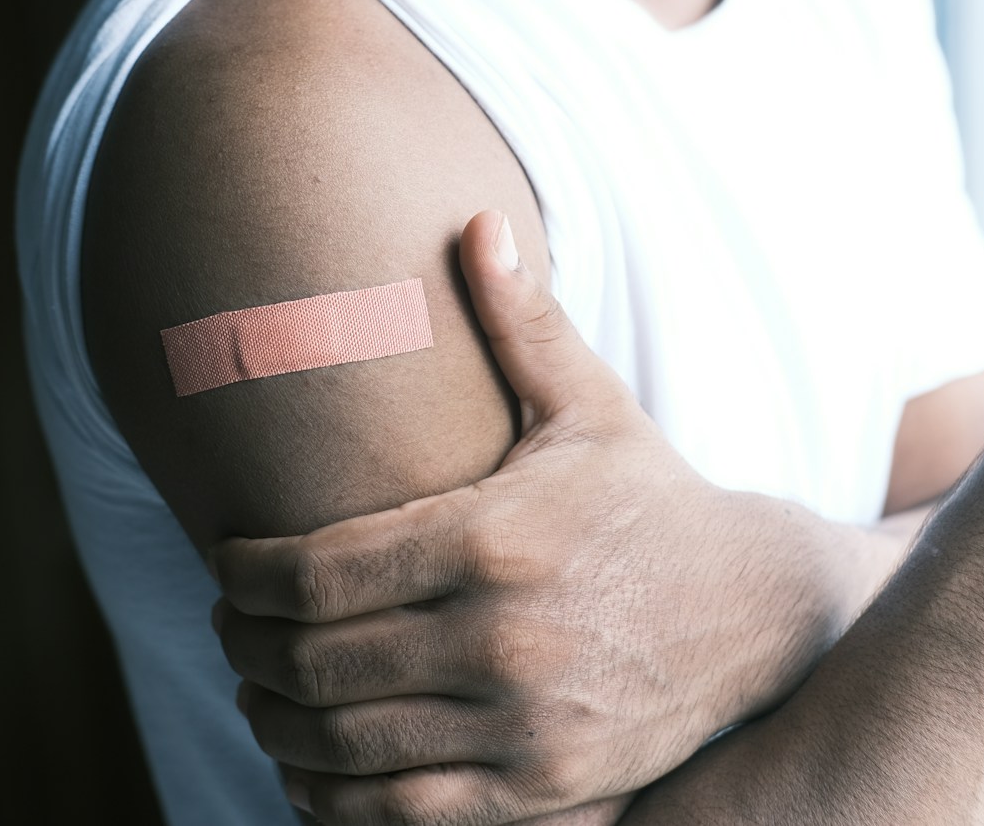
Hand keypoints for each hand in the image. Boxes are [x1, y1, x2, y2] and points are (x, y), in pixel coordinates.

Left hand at [210, 211, 869, 825]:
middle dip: (243, 647)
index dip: (241, 576)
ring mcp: (525, 725)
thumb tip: (475, 218)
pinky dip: (335, 801)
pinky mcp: (546, 790)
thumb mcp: (590, 406)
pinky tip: (311, 770)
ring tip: (258, 694)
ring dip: (274, 723)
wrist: (760, 612)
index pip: (314, 572)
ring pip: (344, 746)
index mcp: (493, 536)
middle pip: (312, 662)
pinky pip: (405, 815)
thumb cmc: (651, 501)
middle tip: (227, 629)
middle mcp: (502, 639)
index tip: (224, 566)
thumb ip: (522, 322)